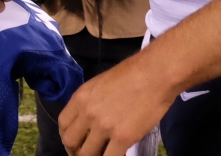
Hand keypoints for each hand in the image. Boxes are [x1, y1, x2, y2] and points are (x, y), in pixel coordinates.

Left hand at [59, 56, 174, 155]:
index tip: (75, 143)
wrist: (156, 73)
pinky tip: (119, 154)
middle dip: (76, 151)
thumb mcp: (102, 83)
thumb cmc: (134, 72)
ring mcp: (104, 127)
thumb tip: (90, 119)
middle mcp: (88, 113)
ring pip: (86, 155)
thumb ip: (92, 102)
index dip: (67, 137)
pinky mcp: (122, 138)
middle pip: (70, 142)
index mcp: (81, 97)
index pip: (63, 124)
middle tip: (87, 153)